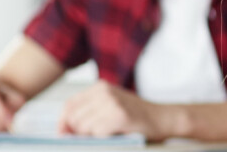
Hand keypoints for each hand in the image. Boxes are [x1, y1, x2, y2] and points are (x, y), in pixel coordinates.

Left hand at [58, 81, 181, 140]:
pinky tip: (116, 134)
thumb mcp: (110, 106)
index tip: (66, 134)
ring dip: (92, 136)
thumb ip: (88, 111)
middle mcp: (105, 92)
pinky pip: (97, 132)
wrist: (164, 119)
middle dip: (79, 132)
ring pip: (83, 127)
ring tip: (109, 133)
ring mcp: (113, 103)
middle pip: (73, 117)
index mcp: (100, 87)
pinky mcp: (120, 116)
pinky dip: (103, 138)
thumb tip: (62, 129)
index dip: (64, 122)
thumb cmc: (136, 117)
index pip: (69, 105)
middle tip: (95, 136)